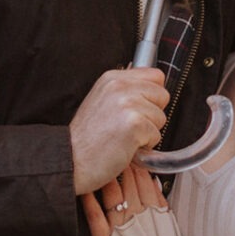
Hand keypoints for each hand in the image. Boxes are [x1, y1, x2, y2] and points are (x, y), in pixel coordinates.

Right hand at [70, 68, 168, 194]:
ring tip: (125, 137)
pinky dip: (144, 147)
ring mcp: (128, 104)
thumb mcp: (102, 100)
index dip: (152, 96)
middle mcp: (120, 86)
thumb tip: (153, 89)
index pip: (156, 76)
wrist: (71, 160)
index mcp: (113, 78)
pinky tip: (125, 146)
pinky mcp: (134, 124)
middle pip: (162, 95)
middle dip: (152, 115)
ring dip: (148, 132)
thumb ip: (126, 91)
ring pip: (161, 117)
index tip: (139, 108)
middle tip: (130, 126)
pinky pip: (156, 135)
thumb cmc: (86, 138)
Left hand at [81, 163, 167, 235]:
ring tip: (102, 167)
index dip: (139, 168)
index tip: (135, 158)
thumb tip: (156, 184)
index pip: (146, 183)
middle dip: (123, 169)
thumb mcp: (169, 229)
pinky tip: (86, 191)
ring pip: (113, 196)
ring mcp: (119, 228)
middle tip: (117, 156)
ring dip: (108, 180)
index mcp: (154, 214)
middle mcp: (136, 217)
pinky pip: (95, 217)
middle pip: (129, 185)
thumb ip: (163, 205)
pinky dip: (90, 203)